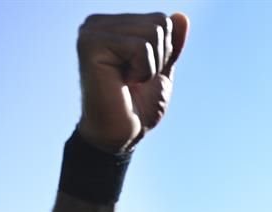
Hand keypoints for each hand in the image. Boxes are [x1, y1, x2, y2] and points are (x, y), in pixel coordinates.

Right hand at [76, 13, 188, 151]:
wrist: (122, 134)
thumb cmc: (138, 106)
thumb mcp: (162, 70)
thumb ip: (170, 44)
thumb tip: (181, 16)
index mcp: (113, 26)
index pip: (161, 20)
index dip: (164, 52)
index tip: (142, 73)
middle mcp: (97, 23)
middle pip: (158, 22)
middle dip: (159, 57)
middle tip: (135, 79)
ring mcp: (92, 32)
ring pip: (152, 32)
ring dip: (150, 65)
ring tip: (128, 81)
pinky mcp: (91, 44)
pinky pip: (140, 46)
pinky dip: (142, 70)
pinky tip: (122, 82)